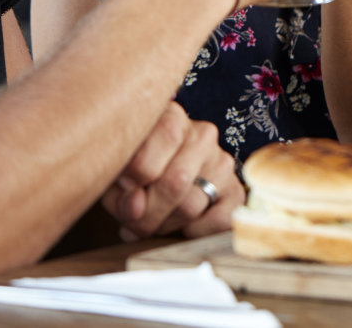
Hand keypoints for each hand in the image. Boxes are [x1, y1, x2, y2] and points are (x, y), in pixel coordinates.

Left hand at [101, 102, 242, 240]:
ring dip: (166, 224)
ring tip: (153, 220)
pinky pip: (220, 220)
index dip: (133, 178)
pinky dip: (196, 232)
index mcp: (171, 118)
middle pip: (175, 183)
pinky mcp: (235, 190)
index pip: (158, 148)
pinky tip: (181, 226)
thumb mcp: (116, 175)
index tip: (123, 186)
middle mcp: (202, 135)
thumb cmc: (133, 173)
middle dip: (148, 212)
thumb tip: (136, 207)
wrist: (158, 178)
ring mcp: (222, 162)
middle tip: (134, 218)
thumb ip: (120, 191)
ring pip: (191, 206)